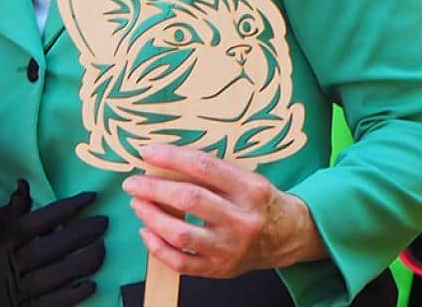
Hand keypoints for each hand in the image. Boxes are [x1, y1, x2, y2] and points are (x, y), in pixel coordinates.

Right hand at [0, 180, 106, 305]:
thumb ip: (8, 213)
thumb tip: (24, 185)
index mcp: (3, 241)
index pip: (39, 220)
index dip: (66, 208)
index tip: (89, 198)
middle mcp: (13, 264)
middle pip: (52, 247)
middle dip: (80, 234)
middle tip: (103, 222)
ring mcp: (20, 291)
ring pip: (57, 276)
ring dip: (83, 263)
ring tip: (102, 250)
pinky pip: (55, 303)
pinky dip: (74, 295)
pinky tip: (91, 284)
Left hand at [122, 144, 323, 277]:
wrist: (288, 237)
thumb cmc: (259, 201)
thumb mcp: (247, 177)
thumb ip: (212, 170)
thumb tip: (165, 159)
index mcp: (250, 189)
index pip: (204, 167)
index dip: (172, 157)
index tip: (147, 152)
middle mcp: (242, 220)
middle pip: (190, 200)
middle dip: (154, 189)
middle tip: (133, 182)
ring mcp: (231, 248)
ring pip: (182, 234)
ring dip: (152, 217)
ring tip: (137, 204)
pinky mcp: (220, 269)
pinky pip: (181, 263)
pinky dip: (157, 247)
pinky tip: (147, 231)